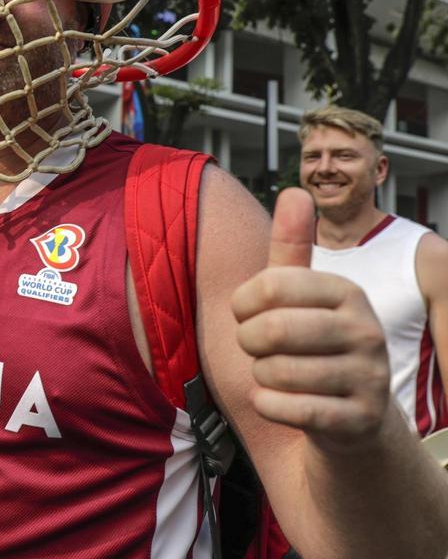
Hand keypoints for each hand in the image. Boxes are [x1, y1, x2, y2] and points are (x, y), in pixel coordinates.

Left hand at [231, 188, 390, 451]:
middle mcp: (366, 330)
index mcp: (346, 291)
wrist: (353, 417)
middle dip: (247, 344)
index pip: (268, 285)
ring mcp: (369, 376)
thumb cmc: (312, 345)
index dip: (242, 305)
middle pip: (269, 331)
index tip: (248, 314)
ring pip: (274, 372)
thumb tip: (294, 191)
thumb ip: (291, 247)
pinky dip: (267, 405)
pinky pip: (286, 408)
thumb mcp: (301, 295)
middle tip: (257, 349)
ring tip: (277, 374)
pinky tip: (279, 401)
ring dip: (260, 376)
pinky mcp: (360, 419)